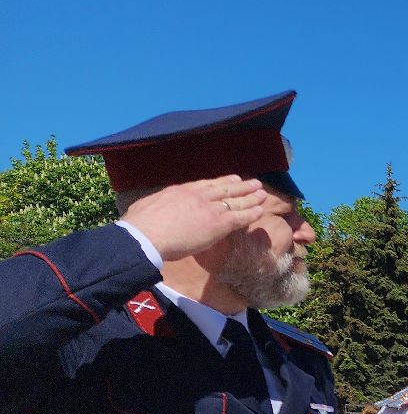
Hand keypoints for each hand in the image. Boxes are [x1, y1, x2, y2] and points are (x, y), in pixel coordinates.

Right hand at [121, 176, 270, 261]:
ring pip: (235, 201)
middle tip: (252, 183)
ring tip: (262, 193)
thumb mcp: (147, 205)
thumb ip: (159, 204)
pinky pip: (240, 217)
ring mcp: (209, 209)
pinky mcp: (218, 224)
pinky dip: (251, 213)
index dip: (221, 182)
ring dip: (251, 197)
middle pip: (224, 189)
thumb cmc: (140, 224)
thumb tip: (153, 209)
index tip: (231, 179)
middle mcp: (198, 196)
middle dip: (240, 186)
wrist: (146, 234)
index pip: (206, 185)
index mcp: (180, 191)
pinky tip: (260, 211)